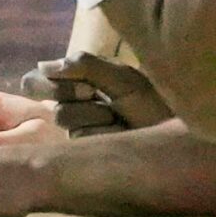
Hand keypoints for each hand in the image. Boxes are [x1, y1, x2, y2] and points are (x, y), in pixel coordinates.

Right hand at [22, 53, 174, 135]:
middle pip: (51, 98)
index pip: (38, 80)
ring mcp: (78, 129)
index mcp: (80, 80)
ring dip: (95, 112)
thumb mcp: (121, 77)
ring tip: (119, 116)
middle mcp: (74, 104)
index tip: (74, 79)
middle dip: (77, 93)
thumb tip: (42, 65)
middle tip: (100, 93)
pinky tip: (119, 132)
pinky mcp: (84, 151)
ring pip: (64, 117)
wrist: (178, 130)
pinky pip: (79, 136)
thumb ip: (84, 66)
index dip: (48, 82)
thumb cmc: (152, 99)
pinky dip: (102, 130)